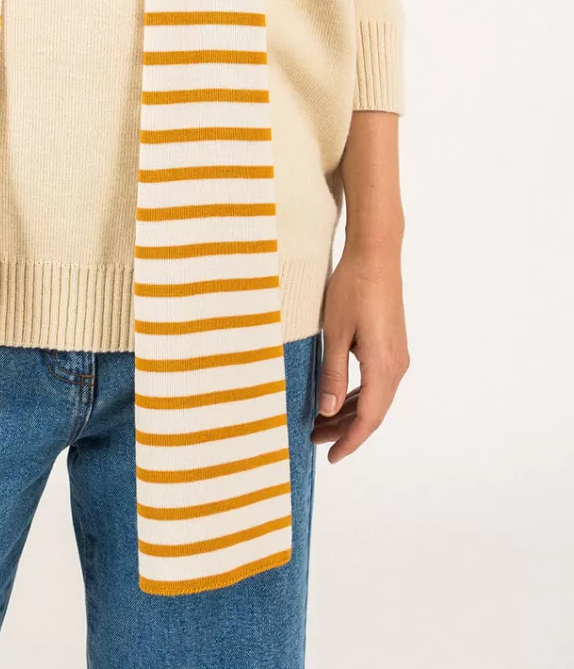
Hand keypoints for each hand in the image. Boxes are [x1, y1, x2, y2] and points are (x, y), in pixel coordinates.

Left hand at [310, 241, 408, 462]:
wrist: (377, 254)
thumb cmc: (353, 288)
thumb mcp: (335, 332)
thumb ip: (332, 374)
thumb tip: (327, 412)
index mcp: (383, 367)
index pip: (368, 419)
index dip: (349, 442)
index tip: (331, 457)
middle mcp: (396, 366)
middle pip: (373, 412)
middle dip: (345, 430)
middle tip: (314, 439)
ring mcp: (397, 356)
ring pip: (375, 398)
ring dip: (350, 413)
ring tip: (321, 422)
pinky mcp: (392, 345)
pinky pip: (377, 382)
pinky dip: (358, 395)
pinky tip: (338, 396)